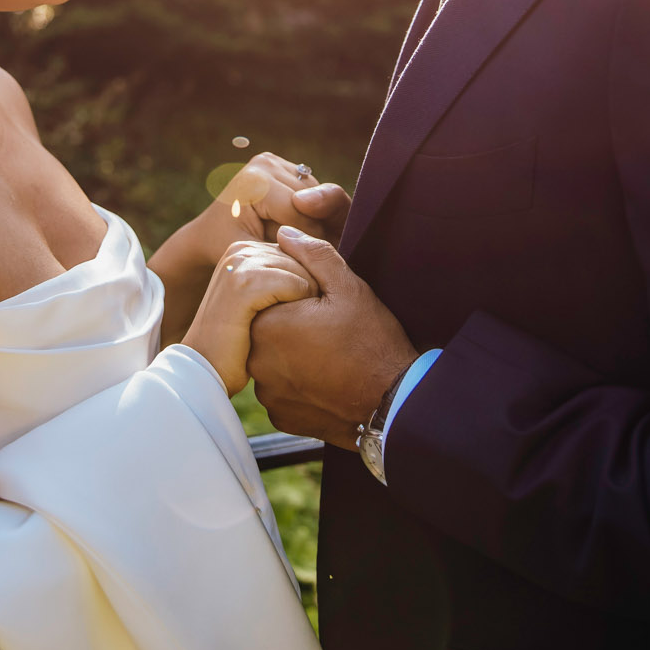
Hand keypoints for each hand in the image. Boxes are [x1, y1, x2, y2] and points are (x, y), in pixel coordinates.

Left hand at [156, 152, 344, 276]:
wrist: (208, 233)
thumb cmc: (226, 248)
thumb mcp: (253, 255)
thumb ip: (284, 250)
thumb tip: (318, 249)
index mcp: (255, 182)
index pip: (299, 214)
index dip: (307, 241)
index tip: (306, 262)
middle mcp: (265, 163)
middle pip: (311, 201)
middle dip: (312, 230)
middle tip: (304, 252)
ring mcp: (273, 160)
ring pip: (316, 194)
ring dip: (314, 218)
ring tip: (299, 240)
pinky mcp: (280, 164)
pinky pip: (311, 189)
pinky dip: (310, 209)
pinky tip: (297, 226)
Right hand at [182, 240, 317, 394]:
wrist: (206, 367)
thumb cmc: (239, 339)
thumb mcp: (262, 300)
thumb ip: (282, 276)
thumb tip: (312, 258)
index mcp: (244, 248)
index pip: (298, 251)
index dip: (306, 283)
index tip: (292, 312)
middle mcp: (241, 249)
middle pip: (303, 259)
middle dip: (308, 290)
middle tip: (294, 322)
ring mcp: (240, 264)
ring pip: (302, 271)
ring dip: (306, 302)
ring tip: (287, 326)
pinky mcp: (244, 284)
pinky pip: (294, 285)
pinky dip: (299, 307)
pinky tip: (283, 327)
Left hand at [247, 226, 418, 448]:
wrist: (392, 402)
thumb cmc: (372, 341)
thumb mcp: (348, 288)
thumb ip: (313, 255)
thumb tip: (285, 233)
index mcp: (267, 323)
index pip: (267, 298)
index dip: (295, 297)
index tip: (320, 305)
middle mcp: (257, 361)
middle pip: (265, 330)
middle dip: (290, 325)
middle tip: (326, 330)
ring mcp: (267, 394)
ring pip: (271, 361)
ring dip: (291, 355)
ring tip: (328, 354)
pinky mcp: (280, 417)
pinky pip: (280, 391)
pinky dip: (297, 383)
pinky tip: (325, 378)